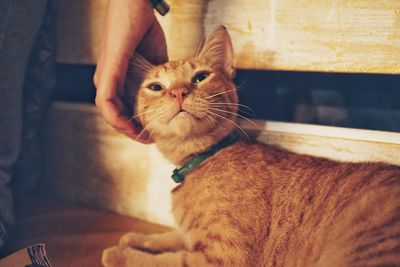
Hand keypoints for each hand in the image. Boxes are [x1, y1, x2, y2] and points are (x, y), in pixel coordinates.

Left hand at [94, 0, 166, 142]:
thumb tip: (172, 92)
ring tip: (143, 138)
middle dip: (133, 130)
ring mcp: (104, 77)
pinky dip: (118, 119)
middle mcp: (107, 80)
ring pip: (109, 114)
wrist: (137, 7)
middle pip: (115, 115)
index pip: (124, 108)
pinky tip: (131, 128)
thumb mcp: (156, 63)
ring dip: (125, 129)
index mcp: (118, 78)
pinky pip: (106, 104)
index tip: (154, 131)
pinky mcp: (106, 73)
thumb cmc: (144, 30)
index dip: (138, 123)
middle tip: (150, 140)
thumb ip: (159, 79)